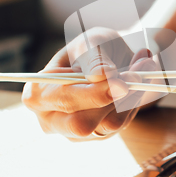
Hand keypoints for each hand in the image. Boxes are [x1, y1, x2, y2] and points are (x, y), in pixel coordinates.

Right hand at [22, 27, 155, 140]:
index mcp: (38, 92)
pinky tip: (132, 85)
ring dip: (129, 96)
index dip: (92, 94)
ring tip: (137, 71)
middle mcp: (51, 118)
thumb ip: (93, 55)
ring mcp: (74, 132)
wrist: (111, 59)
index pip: (62, 101)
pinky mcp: (97, 135)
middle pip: (82, 124)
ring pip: (108, 124)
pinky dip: (132, 102)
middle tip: (136, 76)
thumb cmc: (93, 48)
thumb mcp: (92, 41)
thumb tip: (100, 74)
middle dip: (114, 100)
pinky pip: (121, 123)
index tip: (120, 82)